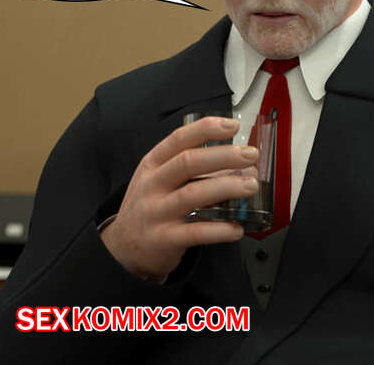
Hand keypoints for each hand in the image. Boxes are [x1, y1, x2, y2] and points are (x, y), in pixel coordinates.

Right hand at [99, 116, 259, 281]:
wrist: (123, 247)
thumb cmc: (150, 207)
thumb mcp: (160, 179)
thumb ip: (193, 168)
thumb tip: (240, 164)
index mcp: (153, 164)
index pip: (179, 139)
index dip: (206, 129)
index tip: (233, 126)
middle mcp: (153, 185)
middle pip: (188, 162)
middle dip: (224, 156)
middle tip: (251, 155)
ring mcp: (156, 212)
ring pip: (193, 195)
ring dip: (227, 188)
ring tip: (251, 186)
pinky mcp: (163, 239)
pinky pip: (195, 233)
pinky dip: (220, 230)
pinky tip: (237, 227)